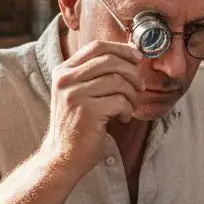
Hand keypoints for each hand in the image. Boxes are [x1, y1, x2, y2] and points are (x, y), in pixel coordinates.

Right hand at [42, 39, 144, 172]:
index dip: (122, 49)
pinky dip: (127, 110)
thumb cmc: (78, 125)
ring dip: (131, 95)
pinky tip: (122, 119)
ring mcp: (74, 95)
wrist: (63, 156)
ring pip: (118, 81)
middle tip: (140, 87)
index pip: (96, 46)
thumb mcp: (79, 93)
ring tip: (129, 107)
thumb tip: (129, 55)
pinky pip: (119, 101)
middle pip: (110, 60)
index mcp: (63, 71)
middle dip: (132, 73)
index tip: (137, 58)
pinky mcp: (87, 111)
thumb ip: (95, 74)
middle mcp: (65, 79)